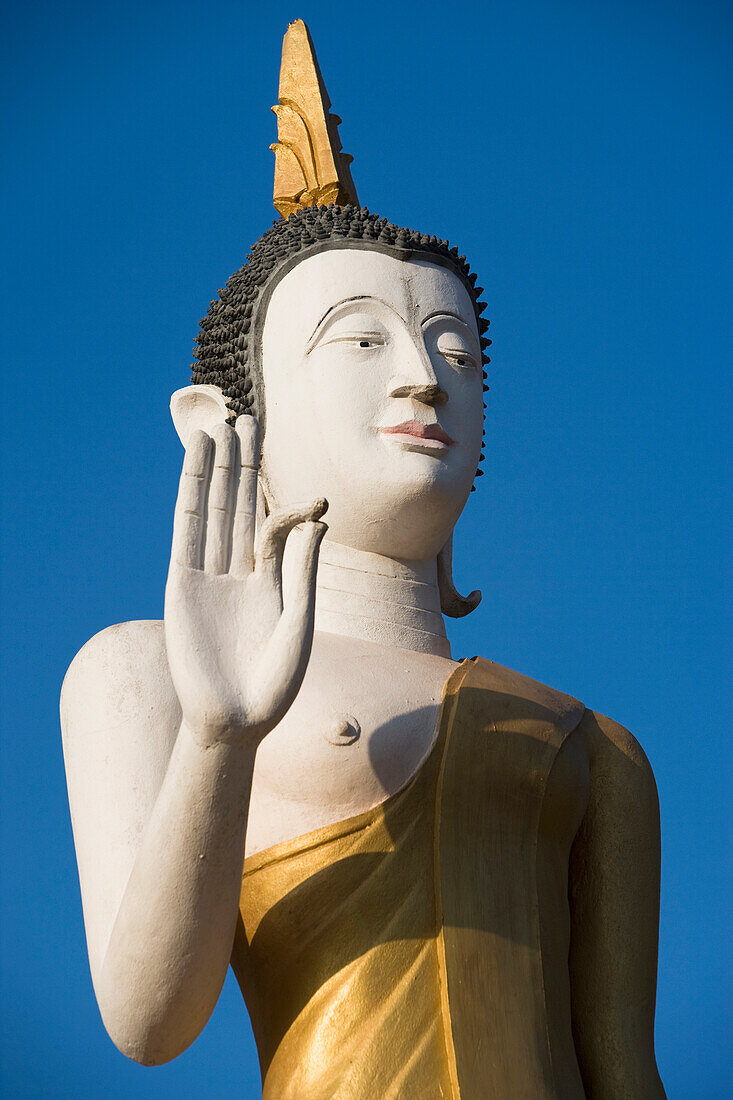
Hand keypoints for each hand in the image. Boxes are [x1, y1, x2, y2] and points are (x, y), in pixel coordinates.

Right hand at [164, 417, 326, 746]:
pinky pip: (187, 530)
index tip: (315, 499)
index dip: (289, 506)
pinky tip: (195, 463)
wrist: (236, 722)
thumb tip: (318, 518)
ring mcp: (206, 575)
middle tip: (246, 418)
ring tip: (218, 426)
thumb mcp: (301, 621)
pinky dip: (191, 494)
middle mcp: (235, 572)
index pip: (274, 528)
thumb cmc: (276, 684)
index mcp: (268, 582)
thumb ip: (304, 569)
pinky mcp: (182, 583)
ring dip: (214, 469)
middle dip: (243, 465)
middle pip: (238, 506)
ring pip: (211, 509)